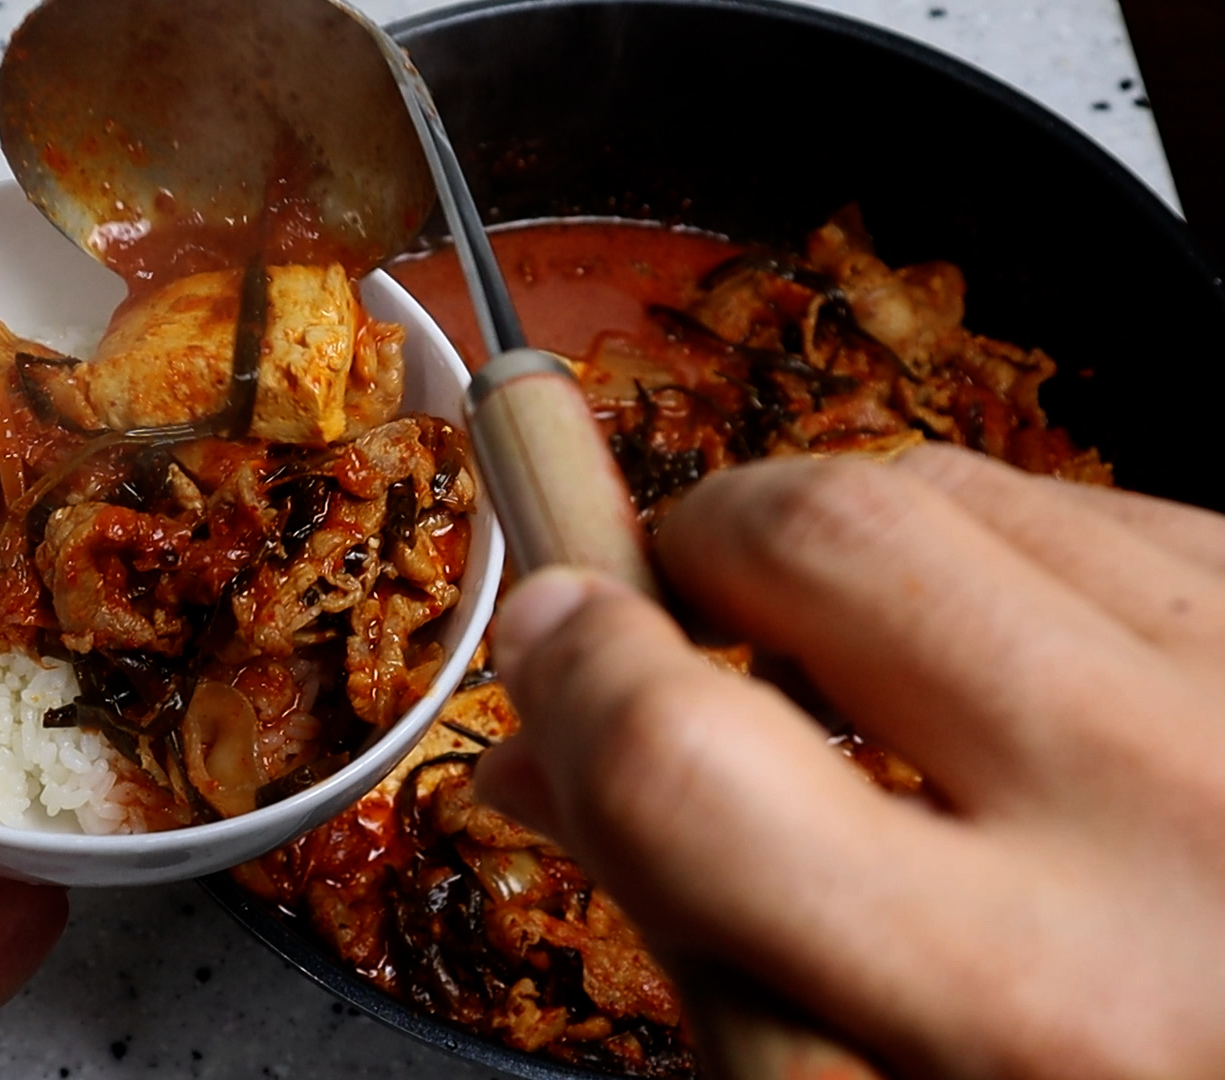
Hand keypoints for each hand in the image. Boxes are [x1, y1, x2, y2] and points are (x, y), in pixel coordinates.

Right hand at [475, 444, 1224, 1078]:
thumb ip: (708, 946)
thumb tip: (544, 762)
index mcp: (1033, 1010)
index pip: (690, 761)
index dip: (568, 673)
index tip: (542, 638)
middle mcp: (1171, 816)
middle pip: (821, 536)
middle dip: (697, 545)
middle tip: (680, 611)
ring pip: (951, 484)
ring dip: (841, 538)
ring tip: (847, 647)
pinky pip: (1086, 500)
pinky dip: (988, 551)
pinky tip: (1006, 660)